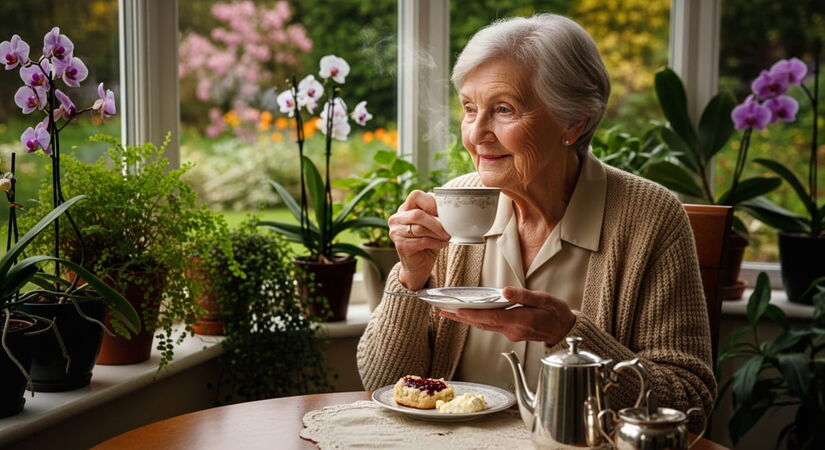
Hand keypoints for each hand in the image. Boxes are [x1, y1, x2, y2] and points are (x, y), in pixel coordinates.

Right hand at [388, 190, 450, 289]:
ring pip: (420, 228)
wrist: (418, 266)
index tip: (442, 213)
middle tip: (448, 230)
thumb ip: (435, 214)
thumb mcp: (432, 225)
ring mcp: (396, 232)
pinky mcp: (401, 246)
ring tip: (447, 237)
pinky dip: (435, 243)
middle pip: (418, 214)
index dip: (430, 202)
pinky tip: (442, 244)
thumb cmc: (427, 242)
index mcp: (404, 209)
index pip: (415, 195)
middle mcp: (396, 219)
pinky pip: (421, 241)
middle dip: (436, 223)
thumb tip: (451, 209)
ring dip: (437, 234)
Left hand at [438, 286, 575, 344]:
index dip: (471, 314)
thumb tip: (505, 291)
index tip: (457, 311)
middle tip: (443, 311)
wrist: (565, 331)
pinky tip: (471, 316)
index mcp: (519, 321)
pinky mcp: (512, 333)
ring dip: (467, 320)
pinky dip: (479, 321)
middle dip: (461, 317)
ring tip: (451, 313)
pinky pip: (491, 326)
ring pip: (484, 326)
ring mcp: (511, 333)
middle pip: (481, 323)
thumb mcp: (543, 299)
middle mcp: (512, 330)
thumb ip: (523, 295)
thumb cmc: (556, 313)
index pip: (489, 317)